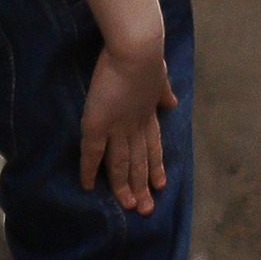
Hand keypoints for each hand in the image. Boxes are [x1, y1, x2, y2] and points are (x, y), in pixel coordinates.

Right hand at [79, 31, 176, 214]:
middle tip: (146, 210)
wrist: (137, 49)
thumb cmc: (147, 56)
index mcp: (149, 114)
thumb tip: (172, 103)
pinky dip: (89, 171)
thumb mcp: (160, 75)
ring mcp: (117, 128)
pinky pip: (91, 154)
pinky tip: (87, 186)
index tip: (160, 184)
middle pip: (140, 162)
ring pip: (120, 164)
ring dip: (124, 187)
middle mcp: (135, 126)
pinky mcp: (97, 125)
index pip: (154, 146)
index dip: (156, 166)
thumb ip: (163, 91)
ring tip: (129, 206)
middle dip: (143, 186)